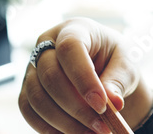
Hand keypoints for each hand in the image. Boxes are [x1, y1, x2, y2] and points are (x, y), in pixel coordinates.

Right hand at [19, 18, 152, 133]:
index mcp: (75, 29)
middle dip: (77, 107)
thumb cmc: (114, 59)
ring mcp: (32, 67)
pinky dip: (49, 128)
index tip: (103, 105)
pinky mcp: (26, 89)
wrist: (102, 67)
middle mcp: (47, 44)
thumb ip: (118, 80)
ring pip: (37, 98)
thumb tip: (112, 102)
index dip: (84, 78)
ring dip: (65, 122)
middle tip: (102, 127)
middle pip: (50, 76)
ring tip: (93, 133)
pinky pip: (29, 111)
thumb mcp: (125, 63)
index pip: (70, 48)